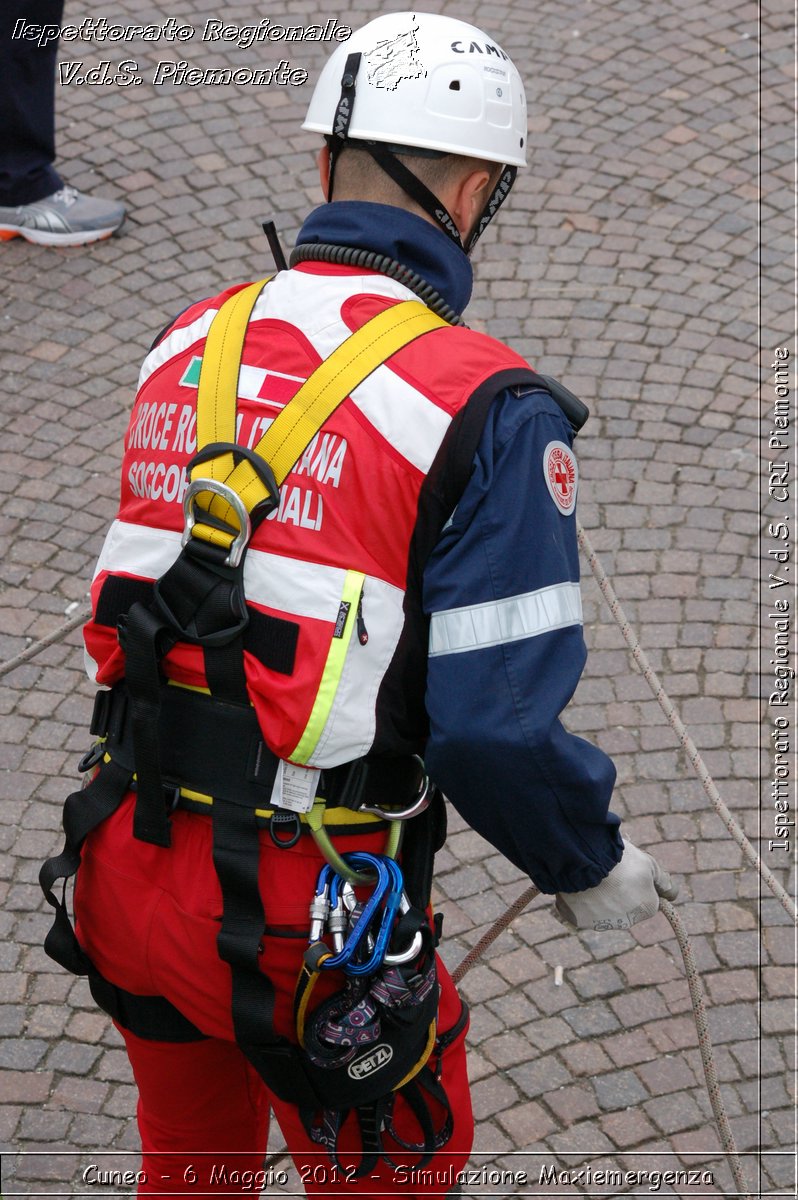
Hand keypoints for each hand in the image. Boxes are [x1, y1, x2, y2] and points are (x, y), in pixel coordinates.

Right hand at [554, 839, 677, 930]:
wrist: (585, 860)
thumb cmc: (621, 860)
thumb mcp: (648, 863)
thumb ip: (663, 880)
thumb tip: (673, 894)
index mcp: (647, 908)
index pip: (648, 899)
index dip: (639, 883)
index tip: (630, 871)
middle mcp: (627, 922)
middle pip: (625, 906)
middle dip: (620, 892)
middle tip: (610, 872)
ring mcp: (602, 923)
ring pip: (603, 910)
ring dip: (600, 897)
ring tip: (592, 874)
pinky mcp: (580, 921)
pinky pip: (582, 911)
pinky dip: (581, 901)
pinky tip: (578, 884)